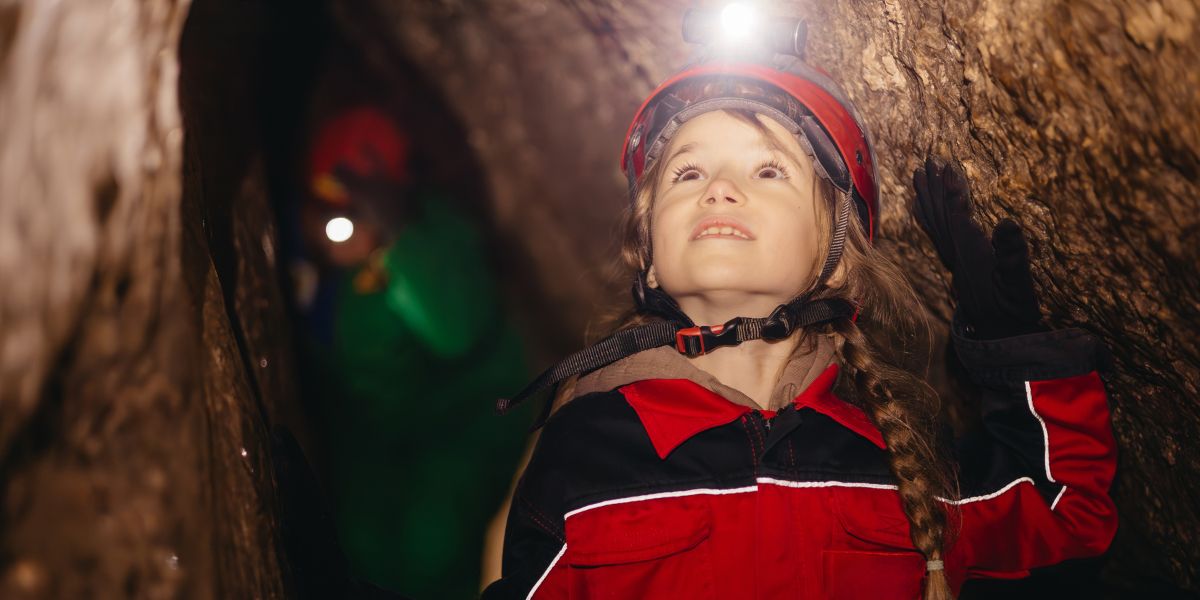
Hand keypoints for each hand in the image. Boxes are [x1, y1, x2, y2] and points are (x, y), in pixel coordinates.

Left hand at [911, 157, 1044, 338]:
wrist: (1000, 333)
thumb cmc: (1014, 308)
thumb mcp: (1020, 283)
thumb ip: (1014, 255)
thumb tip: (1009, 223)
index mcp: (971, 253)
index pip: (957, 216)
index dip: (953, 191)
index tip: (946, 166)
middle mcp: (956, 253)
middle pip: (940, 214)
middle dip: (935, 187)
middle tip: (928, 159)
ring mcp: (953, 258)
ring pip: (934, 221)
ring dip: (927, 196)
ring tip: (918, 173)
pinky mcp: (955, 263)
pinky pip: (934, 233)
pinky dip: (925, 216)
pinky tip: (917, 206)